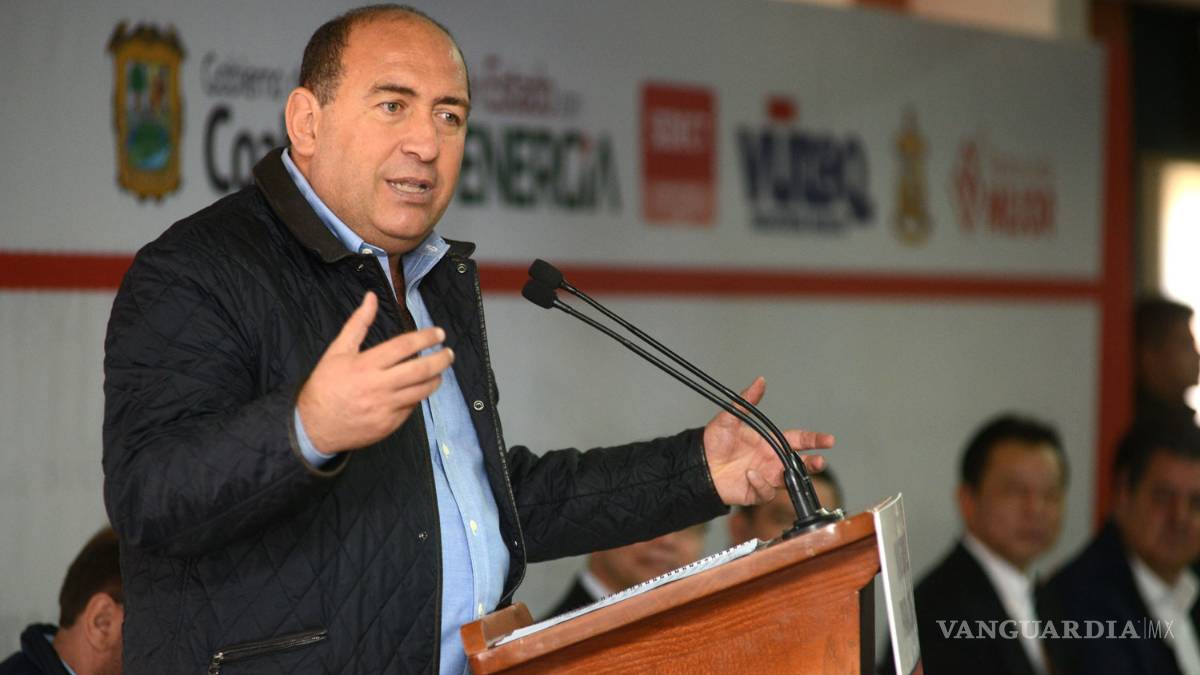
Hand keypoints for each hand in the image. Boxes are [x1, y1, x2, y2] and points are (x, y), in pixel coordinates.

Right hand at [297, 291, 453, 452]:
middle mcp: (379, 386)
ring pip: (422, 391)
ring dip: (435, 379)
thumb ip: (358, 323)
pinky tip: (416, 389)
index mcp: (366, 365)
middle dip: (441, 359)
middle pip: (420, 370)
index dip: (425, 338)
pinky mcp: (389, 424)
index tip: (438, 333)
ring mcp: (386, 407)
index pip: (404, 346)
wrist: (313, 426)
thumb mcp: (338, 350)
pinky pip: (411, 408)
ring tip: (438, 371)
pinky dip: (417, 397)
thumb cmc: (325, 385)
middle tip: (448, 353)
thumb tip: (371, 297)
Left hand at [702, 377, 833, 505]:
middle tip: (820, 461)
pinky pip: (766, 491)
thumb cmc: (714, 442)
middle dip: (813, 464)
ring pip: (789, 481)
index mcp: (770, 443)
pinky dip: (761, 484)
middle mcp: (771, 461)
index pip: (798, 440)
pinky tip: (750, 474)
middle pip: (800, 464)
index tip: (828, 440)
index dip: (814, 439)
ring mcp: (766, 477)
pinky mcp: (756, 492)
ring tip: (784, 472)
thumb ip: (747, 401)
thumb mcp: (730, 418)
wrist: (698, 464)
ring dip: (791, 478)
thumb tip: (759, 381)